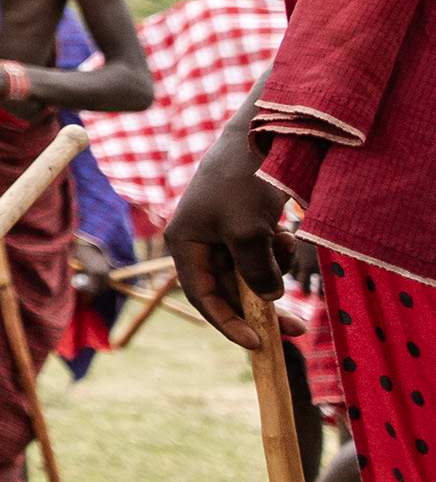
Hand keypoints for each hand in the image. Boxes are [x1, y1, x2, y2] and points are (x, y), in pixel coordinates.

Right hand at [169, 116, 299, 347]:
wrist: (261, 137)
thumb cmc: (242, 183)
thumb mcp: (248, 234)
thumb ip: (256, 273)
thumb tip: (270, 298)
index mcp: (184, 242)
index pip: (203, 296)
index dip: (229, 323)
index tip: (258, 344)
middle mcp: (199, 239)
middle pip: (230, 287)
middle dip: (264, 305)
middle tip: (298, 329)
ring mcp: (222, 230)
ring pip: (249, 270)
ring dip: (274, 269)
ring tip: (289, 245)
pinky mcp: (244, 221)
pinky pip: (260, 251)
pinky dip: (277, 251)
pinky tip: (287, 233)